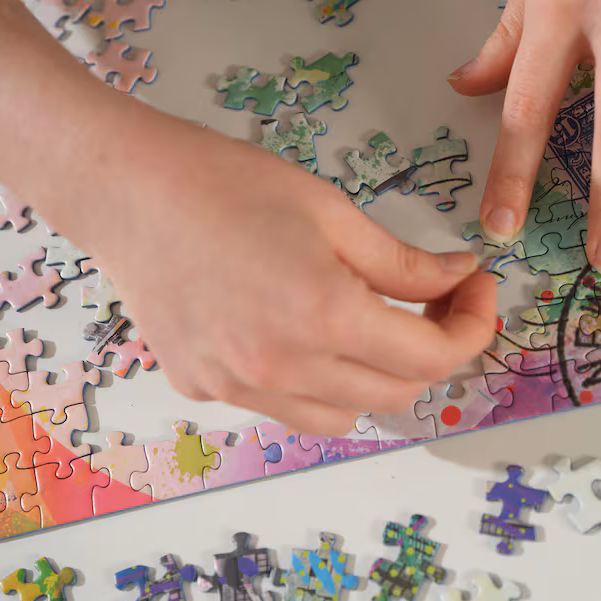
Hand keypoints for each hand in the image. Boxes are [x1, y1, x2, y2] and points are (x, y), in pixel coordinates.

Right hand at [66, 103, 497, 436]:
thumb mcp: (333, 212)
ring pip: (344, 416)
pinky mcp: (206, 389)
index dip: (472, 326)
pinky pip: (285, 407)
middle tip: (436, 299)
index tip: (476, 290)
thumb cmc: (224, 184)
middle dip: (433, 350)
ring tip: (370, 321)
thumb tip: (459, 280)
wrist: (124, 191)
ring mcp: (241, 388)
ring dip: (375, 378)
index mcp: (324, 317)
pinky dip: (315, 383)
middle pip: (397, 394)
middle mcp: (284, 369)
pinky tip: (301, 330)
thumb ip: (405, 262)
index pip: (433, 357)